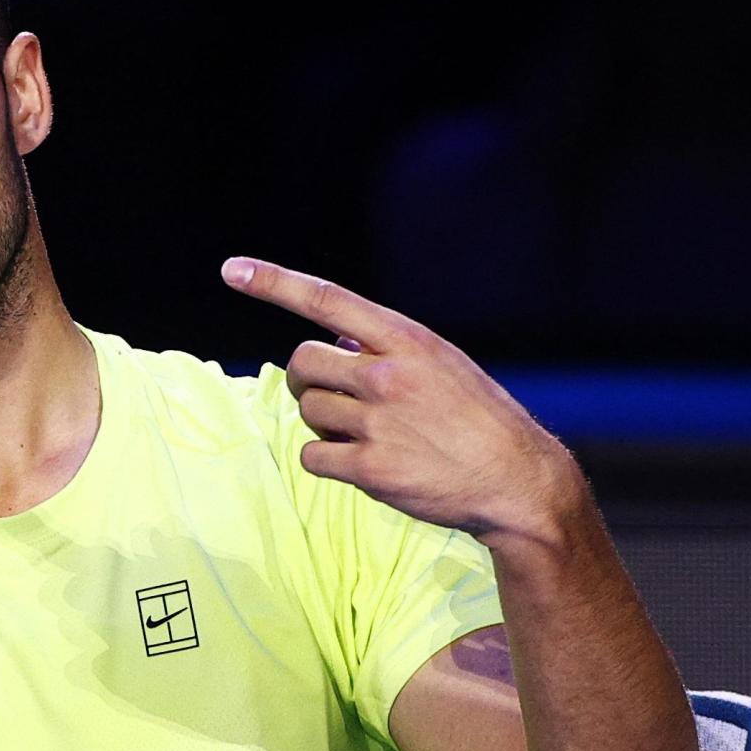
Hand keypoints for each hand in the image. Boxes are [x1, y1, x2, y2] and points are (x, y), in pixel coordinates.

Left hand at [221, 256, 584, 545]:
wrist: (517, 480)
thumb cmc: (476, 419)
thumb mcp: (441, 364)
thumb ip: (387, 349)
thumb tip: (334, 340)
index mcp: (408, 340)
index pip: (328, 300)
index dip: (275, 282)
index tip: (233, 270)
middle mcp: (388, 374)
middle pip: (303, 363)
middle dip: (308, 380)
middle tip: (334, 397)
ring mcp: (378, 422)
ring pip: (308, 411)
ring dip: (324, 424)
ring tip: (368, 434)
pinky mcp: (370, 469)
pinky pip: (313, 457)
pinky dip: (327, 461)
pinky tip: (364, 463)